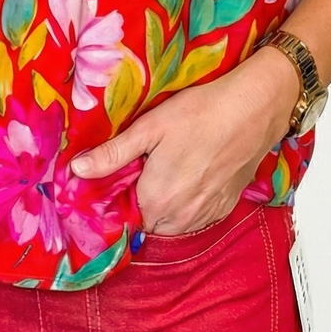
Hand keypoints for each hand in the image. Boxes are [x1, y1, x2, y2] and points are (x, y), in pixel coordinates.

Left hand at [70, 47, 299, 234]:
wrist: (253, 110)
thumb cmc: (201, 113)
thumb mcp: (150, 127)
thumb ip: (113, 154)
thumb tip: (77, 170)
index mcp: (155, 200)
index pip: (123, 214)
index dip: (118, 195)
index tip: (121, 174)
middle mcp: (180, 218)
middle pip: (147, 220)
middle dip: (141, 199)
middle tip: (144, 165)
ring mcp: (205, 216)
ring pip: (172, 221)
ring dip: (165, 204)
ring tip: (168, 167)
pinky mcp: (224, 208)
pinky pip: (196, 217)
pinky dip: (189, 203)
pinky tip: (191, 173)